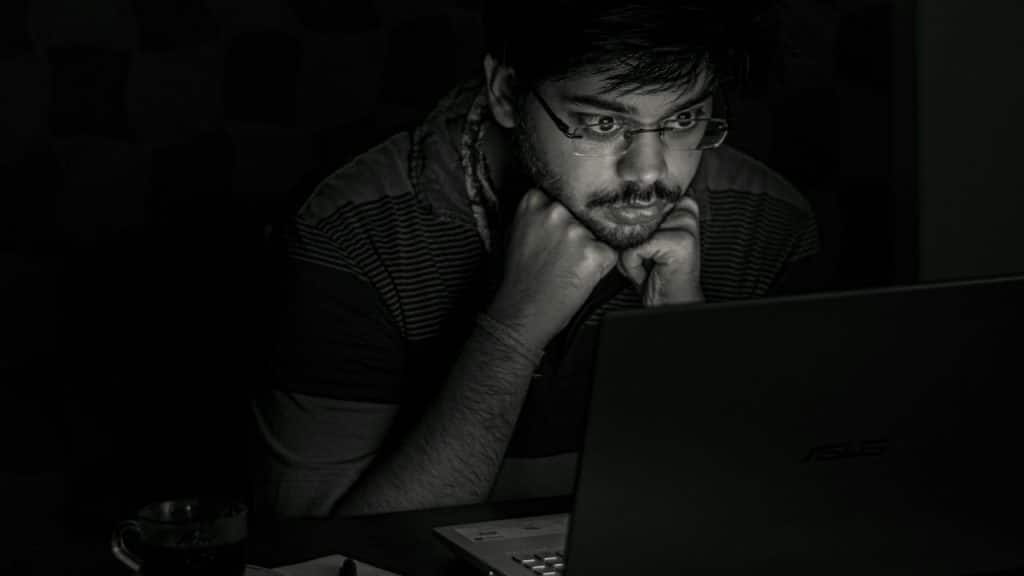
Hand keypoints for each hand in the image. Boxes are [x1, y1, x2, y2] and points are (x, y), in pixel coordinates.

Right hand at [488, 188, 618, 348]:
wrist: (522, 311)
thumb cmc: (519, 276)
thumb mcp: (516, 231)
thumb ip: (536, 213)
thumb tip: (557, 202)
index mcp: (533, 201)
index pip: (562, 195)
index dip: (564, 215)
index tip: (556, 230)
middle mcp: (555, 211)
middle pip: (581, 212)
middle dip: (577, 230)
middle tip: (562, 254)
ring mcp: (576, 232)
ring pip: (596, 232)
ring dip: (589, 247)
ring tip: (568, 267)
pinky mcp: (594, 253)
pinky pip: (609, 253)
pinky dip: (600, 265)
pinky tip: (579, 275)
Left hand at [618, 195, 702, 305]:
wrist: (670, 303)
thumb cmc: (655, 274)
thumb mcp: (643, 241)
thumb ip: (635, 221)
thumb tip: (612, 209)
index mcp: (680, 208)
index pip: (642, 202)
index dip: (632, 225)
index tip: (643, 246)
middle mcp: (685, 213)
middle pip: (633, 218)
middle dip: (630, 244)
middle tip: (647, 261)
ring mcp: (684, 227)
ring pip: (632, 234)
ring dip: (630, 257)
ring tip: (647, 267)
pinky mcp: (677, 242)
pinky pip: (633, 249)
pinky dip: (632, 267)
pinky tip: (647, 274)